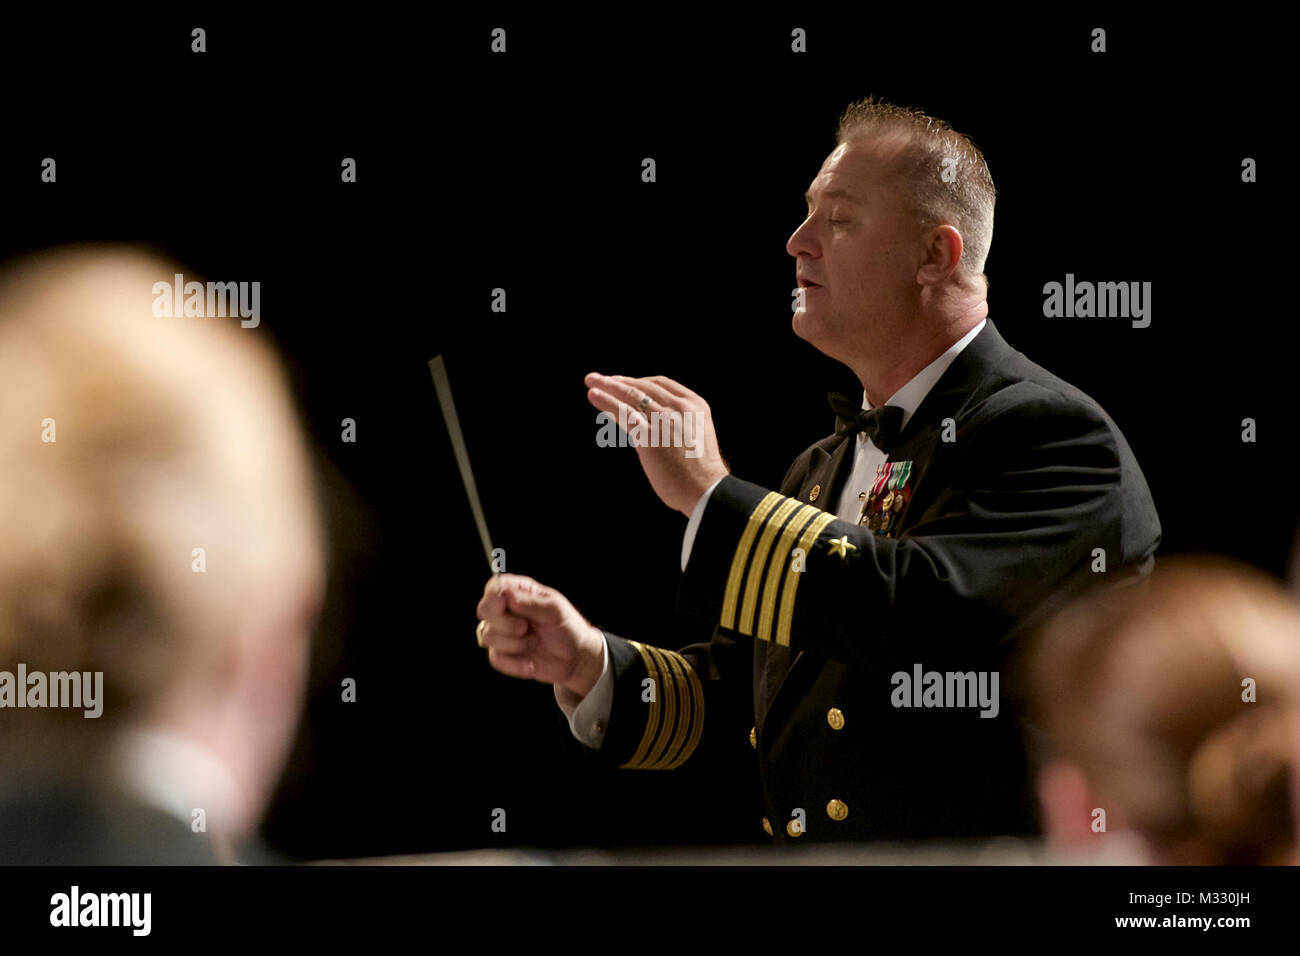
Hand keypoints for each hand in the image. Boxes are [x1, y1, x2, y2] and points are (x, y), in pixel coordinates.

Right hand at [475, 573, 605, 696]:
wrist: (575, 658)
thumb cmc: (567, 627)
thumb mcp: (555, 610)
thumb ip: (531, 602)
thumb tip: (506, 594)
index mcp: (518, 592)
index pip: (494, 586)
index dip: (494, 596)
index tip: (504, 605)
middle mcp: (506, 610)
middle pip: (484, 610)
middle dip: (504, 623)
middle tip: (525, 627)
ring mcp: (502, 633)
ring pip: (488, 636)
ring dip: (515, 644)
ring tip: (534, 642)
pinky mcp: (502, 654)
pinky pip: (496, 659)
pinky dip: (515, 663)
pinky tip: (531, 662)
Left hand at [585, 372, 729, 515]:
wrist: (706, 490)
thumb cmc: (699, 469)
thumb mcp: (695, 433)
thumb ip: (674, 421)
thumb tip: (638, 417)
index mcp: (694, 405)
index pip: (660, 384)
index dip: (638, 381)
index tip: (621, 382)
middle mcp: (680, 408)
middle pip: (643, 387)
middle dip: (617, 381)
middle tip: (596, 378)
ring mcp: (665, 422)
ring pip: (632, 397)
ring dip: (608, 387)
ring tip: (591, 382)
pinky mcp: (650, 438)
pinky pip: (625, 415)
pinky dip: (607, 403)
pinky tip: (595, 397)